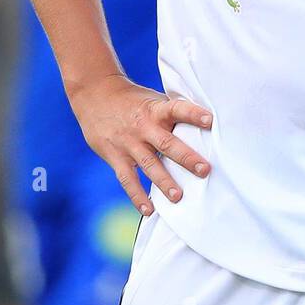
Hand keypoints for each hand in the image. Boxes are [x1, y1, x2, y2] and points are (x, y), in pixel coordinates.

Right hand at [70, 74, 212, 214]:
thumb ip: (172, 114)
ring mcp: (128, 143)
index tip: (210, 119)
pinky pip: (127, 179)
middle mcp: (143, 127)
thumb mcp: (153, 99)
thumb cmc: (133, 100)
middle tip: (204, 170)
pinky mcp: (115, 156)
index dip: (192, 113)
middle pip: (166, 143)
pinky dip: (137, 195)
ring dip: (164, 182)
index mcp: (156, 109)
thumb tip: (205, 128)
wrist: (95, 94)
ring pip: (148, 164)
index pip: (176, 108)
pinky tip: (149, 210)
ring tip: (178, 197)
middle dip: (186, 158)